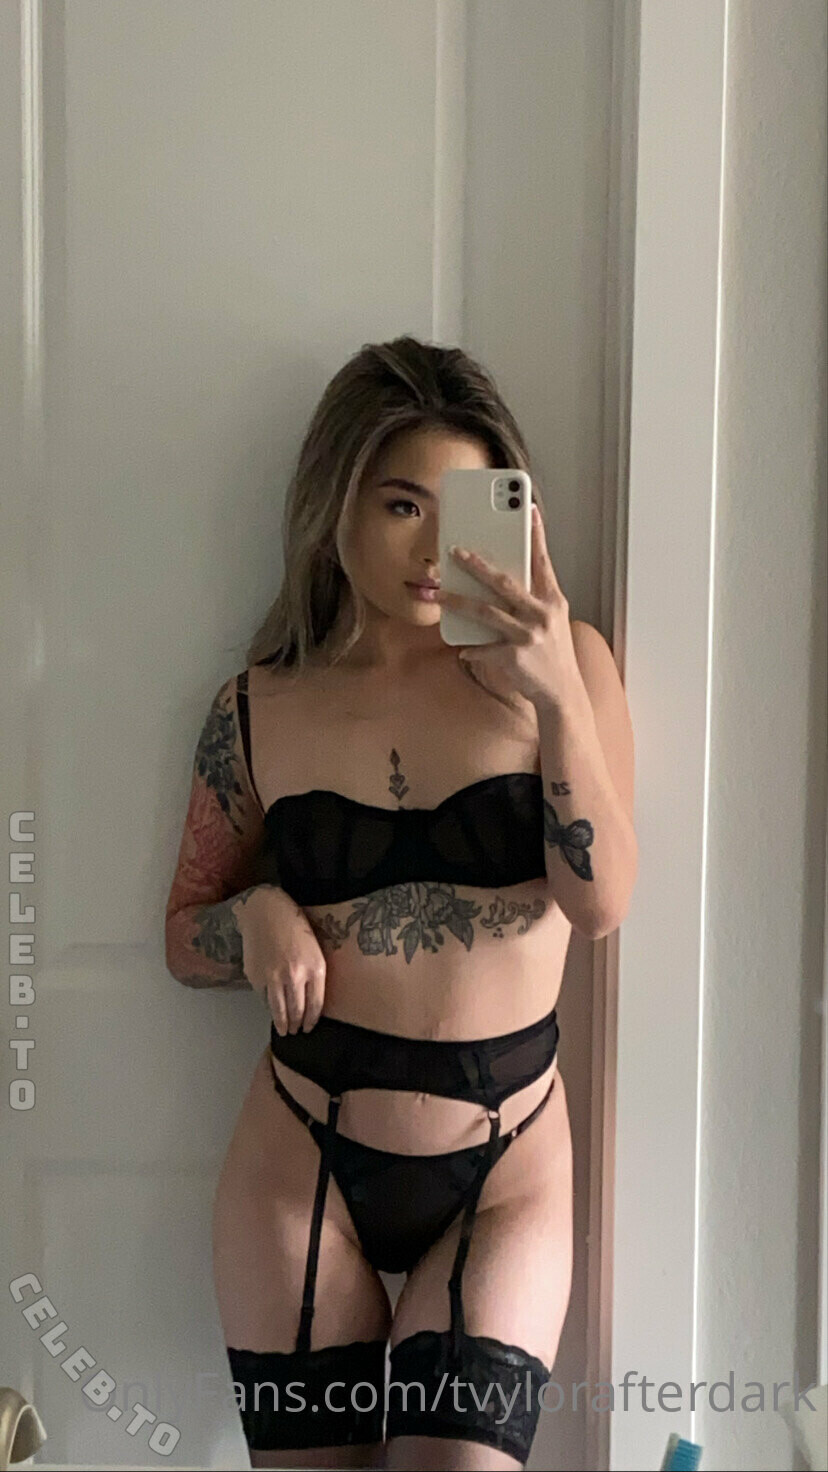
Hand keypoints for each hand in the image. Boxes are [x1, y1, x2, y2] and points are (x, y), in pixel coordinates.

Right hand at [232, 885, 325, 1033]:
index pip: (315, 1006)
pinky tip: (270, 1007)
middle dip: (295, 1025)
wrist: (266, 911)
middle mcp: (294, 975)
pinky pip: (263, 997)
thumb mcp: (315, 949)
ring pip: (278, 1009)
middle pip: (296, 1011)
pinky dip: (267, 1004)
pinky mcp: (256, 976)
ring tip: (283, 1030)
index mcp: (315, 968)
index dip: (311, 1021)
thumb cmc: (295, 926)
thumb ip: (314, 975)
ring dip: (281, 1023)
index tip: (308, 1028)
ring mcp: (273, 977)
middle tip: (294, 1032)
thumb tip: (308, 1001)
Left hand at [434, 504, 582, 707]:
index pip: (543, 562)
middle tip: (456, 551)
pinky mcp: (513, 657)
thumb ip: (532, 601)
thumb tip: (500, 582)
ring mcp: (528, 636)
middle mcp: (542, 615)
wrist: (562, 692)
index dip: (537, 536)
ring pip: (485, 612)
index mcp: (553, 602)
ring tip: (439, 593)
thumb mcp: (552, 622)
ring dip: (458, 601)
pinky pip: (483, 648)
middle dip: (478, 566)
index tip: (530, 511)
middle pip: (504, 583)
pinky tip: (462, 649)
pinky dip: (472, 648)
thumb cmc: (553, 654)